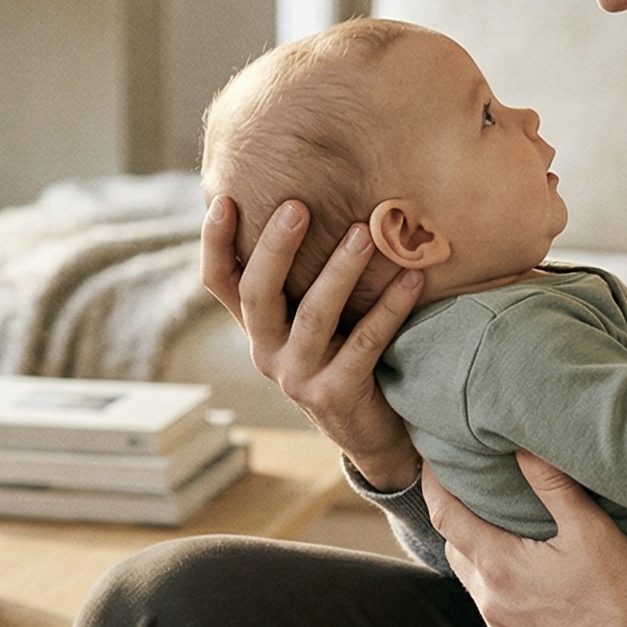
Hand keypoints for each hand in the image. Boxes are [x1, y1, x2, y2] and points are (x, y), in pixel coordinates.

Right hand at [201, 195, 425, 490]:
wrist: (370, 432)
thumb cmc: (343, 355)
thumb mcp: (313, 318)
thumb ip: (303, 277)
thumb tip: (318, 195)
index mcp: (257, 327)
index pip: (219, 282)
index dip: (214, 243)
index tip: (224, 199)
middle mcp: (267, 351)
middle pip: (257, 293)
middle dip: (275, 248)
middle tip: (297, 206)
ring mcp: (297, 377)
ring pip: (313, 315)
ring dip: (340, 270)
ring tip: (365, 233)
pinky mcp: (335, 394)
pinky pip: (364, 343)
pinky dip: (389, 307)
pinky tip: (412, 276)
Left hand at [423, 450, 626, 626]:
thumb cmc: (620, 600)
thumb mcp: (591, 530)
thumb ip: (553, 485)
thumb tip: (521, 448)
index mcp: (499, 567)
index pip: (445, 517)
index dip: (434, 487)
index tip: (433, 468)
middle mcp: (491, 605)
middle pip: (457, 553)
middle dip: (461, 525)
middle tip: (479, 502)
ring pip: (479, 590)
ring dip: (485, 564)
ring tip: (513, 544)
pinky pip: (501, 622)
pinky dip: (507, 599)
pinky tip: (538, 593)